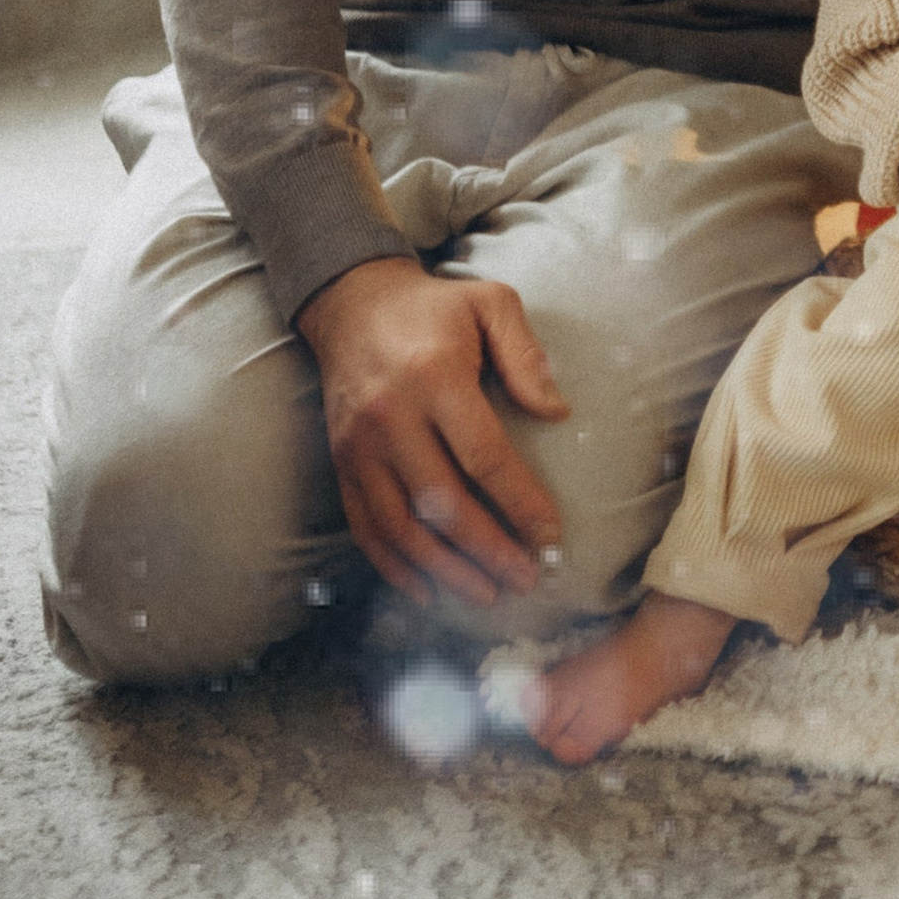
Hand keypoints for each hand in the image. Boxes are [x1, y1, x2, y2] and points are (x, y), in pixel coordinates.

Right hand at [295, 255, 568, 606]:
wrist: (353, 304)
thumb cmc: (435, 308)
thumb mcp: (492, 304)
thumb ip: (527, 355)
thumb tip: (558, 411)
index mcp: (434, 378)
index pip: (483, 455)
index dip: (519, 501)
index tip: (551, 534)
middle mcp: (391, 418)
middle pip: (441, 502)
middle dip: (487, 549)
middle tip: (526, 579)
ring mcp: (359, 447)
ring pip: (400, 526)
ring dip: (444, 570)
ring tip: (487, 594)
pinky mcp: (340, 464)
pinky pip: (365, 527)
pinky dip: (394, 566)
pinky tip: (427, 590)